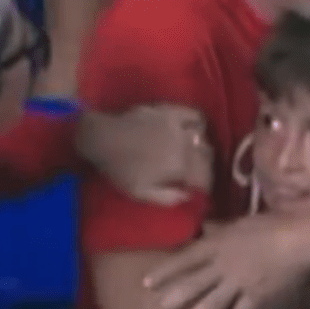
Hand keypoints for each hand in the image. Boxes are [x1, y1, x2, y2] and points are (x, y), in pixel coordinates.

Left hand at [80, 105, 212, 206]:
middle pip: (207, 156)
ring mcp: (178, 125)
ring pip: (203, 136)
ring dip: (202, 147)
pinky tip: (191, 129)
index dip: (205, 186)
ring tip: (194, 154)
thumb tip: (188, 196)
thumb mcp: (140, 193)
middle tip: (197, 174)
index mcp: (180, 165)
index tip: (200, 190)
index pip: (205, 177)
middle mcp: (184, 144)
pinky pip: (194, 115)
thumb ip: (167, 198)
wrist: (103, 138)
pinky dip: (198, 123)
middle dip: (205, 167)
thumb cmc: (120, 169)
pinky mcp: (169, 110)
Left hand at [145, 210, 309, 308]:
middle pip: (191, 285)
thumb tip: (205, 229)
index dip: (165, 272)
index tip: (146, 284)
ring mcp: (238, 284)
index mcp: (217, 245)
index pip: (184, 259)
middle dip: (171, 301)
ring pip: (210, 305)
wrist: (302, 239)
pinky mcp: (257, 297)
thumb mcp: (241, 223)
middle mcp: (222, 266)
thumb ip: (221, 230)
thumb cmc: (274, 224)